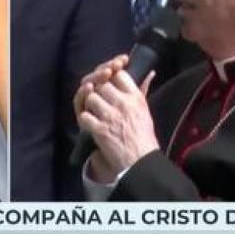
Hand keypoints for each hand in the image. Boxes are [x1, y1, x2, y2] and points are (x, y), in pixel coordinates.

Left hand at [75, 59, 157, 182]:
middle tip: (101, 100)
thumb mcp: (145, 110)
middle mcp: (123, 103)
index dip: (112, 77)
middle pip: (102, 85)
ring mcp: (110, 116)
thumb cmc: (144, 136)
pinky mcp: (100, 130)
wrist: (140, 161)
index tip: (111, 84)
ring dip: (91, 104)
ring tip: (96, 112)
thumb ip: (142, 90)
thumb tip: (149, 73)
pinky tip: (91, 123)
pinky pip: (85, 115)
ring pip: (91, 98)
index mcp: (136, 97)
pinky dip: (86, 119)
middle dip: (99, 91)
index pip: (119, 74)